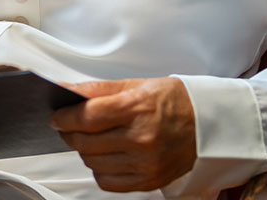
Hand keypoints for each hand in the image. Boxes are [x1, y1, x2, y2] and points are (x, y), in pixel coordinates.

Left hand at [50, 77, 197, 192]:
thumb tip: (65, 91)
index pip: (86, 117)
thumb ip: (98, 90)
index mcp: (136, 109)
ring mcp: (146, 162)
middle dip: (68, 133)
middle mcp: (141, 138)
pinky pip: (109, 183)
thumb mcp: (136, 84)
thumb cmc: (174, 100)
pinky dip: (100, 171)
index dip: (64, 117)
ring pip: (94, 163)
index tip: (56, 116)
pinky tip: (104, 157)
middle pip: (86, 142)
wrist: (209, 122)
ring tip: (88, 139)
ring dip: (83, 151)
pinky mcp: (150, 180)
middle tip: (66, 126)